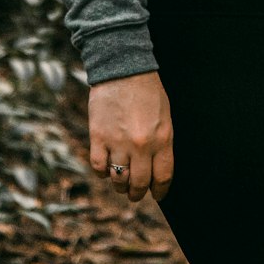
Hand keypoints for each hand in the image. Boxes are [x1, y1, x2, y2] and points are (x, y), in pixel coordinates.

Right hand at [88, 70, 173, 202]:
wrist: (122, 68)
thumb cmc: (147, 91)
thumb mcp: (165, 117)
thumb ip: (162, 143)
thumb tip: (156, 169)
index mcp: (162, 139)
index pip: (162, 177)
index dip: (160, 191)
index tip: (157, 194)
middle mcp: (141, 146)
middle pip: (139, 184)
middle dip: (138, 193)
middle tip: (136, 194)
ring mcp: (118, 143)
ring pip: (118, 179)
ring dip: (120, 185)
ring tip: (120, 183)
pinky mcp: (98, 137)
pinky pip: (99, 167)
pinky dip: (102, 173)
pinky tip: (106, 168)